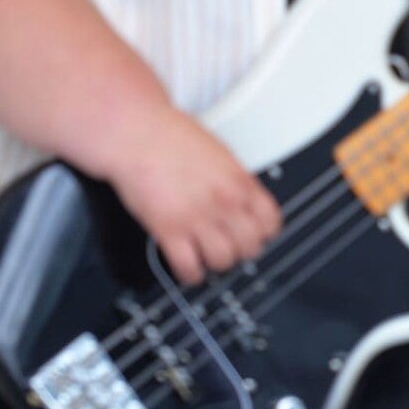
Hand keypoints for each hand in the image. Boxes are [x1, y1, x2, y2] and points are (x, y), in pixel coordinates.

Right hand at [97, 104, 281, 283]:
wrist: (136, 134)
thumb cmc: (171, 136)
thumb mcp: (220, 153)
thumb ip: (235, 179)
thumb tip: (245, 199)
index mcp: (240, 180)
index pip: (271, 222)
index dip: (264, 233)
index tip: (256, 235)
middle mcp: (224, 201)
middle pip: (251, 247)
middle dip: (242, 251)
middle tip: (231, 247)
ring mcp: (198, 217)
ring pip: (223, 261)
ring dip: (216, 263)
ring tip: (208, 256)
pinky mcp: (168, 230)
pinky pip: (188, 267)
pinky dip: (190, 274)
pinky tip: (188, 268)